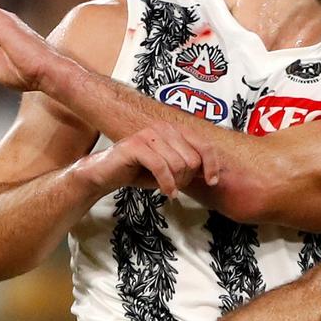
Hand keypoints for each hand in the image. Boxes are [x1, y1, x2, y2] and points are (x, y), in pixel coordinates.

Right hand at [76, 121, 220, 197]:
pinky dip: (167, 184)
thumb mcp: (171, 169)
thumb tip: (213, 173)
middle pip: (192, 159)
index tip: (212, 182)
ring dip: (175, 182)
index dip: (212, 165)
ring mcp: (149, 134)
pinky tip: (167, 192)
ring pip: (178, 164)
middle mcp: (164, 128)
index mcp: (175, 130)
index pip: (204, 145)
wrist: (107, 174)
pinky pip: (161, 167)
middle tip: (175, 185)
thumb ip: (190, 167)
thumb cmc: (140, 171)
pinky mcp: (136, 145)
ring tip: (167, 187)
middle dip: (187, 178)